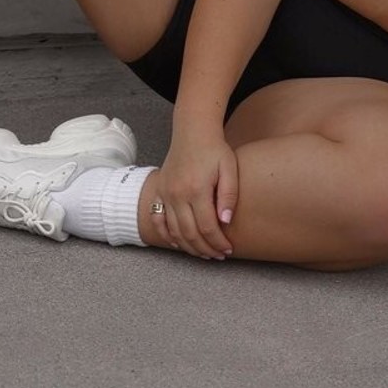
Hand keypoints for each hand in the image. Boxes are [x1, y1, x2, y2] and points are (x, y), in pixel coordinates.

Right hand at [150, 130, 238, 259]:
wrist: (192, 132)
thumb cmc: (214, 149)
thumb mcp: (229, 168)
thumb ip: (229, 195)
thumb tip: (226, 221)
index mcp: (196, 189)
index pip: (207, 227)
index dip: (218, 242)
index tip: (228, 249)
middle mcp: (177, 194)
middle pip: (190, 233)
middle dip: (205, 249)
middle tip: (218, 255)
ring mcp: (166, 193)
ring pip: (174, 231)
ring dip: (189, 246)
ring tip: (204, 253)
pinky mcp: (159, 191)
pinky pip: (158, 219)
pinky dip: (166, 235)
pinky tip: (178, 243)